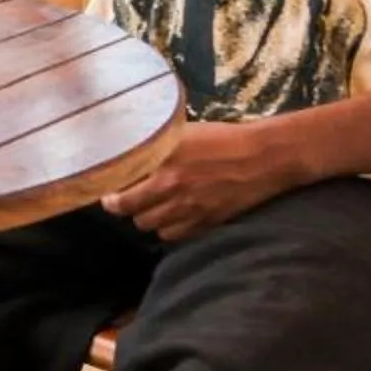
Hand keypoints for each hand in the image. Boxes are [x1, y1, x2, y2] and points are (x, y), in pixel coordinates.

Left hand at [99, 120, 302, 241]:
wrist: (263, 157)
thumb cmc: (223, 138)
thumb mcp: (183, 133)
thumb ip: (156, 146)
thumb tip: (131, 150)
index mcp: (163, 161)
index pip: (121, 187)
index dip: (110, 192)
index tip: (107, 190)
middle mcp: (171, 187)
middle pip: (131, 212)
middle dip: (125, 207)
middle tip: (124, 199)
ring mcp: (189, 209)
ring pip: (150, 227)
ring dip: (147, 218)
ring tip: (150, 207)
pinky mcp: (205, 223)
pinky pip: (174, 237)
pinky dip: (169, 229)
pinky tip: (172, 216)